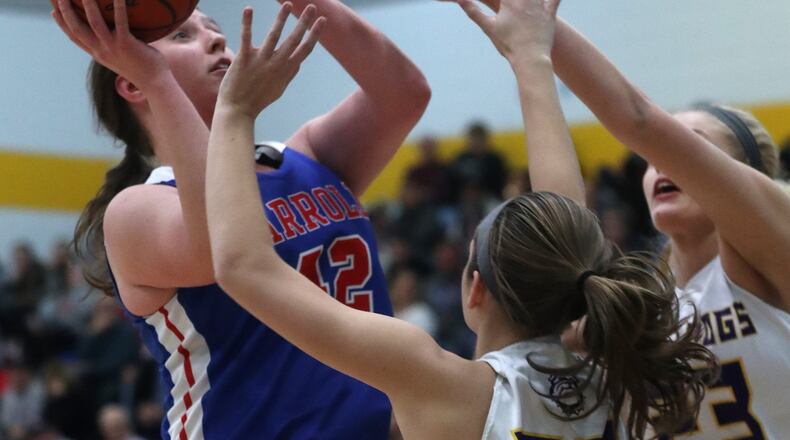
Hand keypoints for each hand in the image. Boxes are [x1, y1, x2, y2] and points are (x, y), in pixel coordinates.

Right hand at [52, 0, 170, 88]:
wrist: (155, 84)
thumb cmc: (144, 70)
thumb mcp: (124, 58)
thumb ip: (117, 46)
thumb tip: (119, 33)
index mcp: (98, 54)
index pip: (75, 38)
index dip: (62, 24)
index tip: (54, 11)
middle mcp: (101, 51)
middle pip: (77, 28)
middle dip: (66, 10)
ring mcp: (112, 48)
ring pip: (94, 22)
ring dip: (87, 5)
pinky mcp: (126, 44)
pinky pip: (120, 21)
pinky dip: (118, 7)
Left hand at [217, 3, 325, 118]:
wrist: (238, 110)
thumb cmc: (258, 100)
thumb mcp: (279, 88)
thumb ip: (290, 73)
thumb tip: (299, 62)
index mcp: (286, 70)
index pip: (305, 49)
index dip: (315, 34)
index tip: (322, 21)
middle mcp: (276, 64)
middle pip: (294, 40)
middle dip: (304, 22)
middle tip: (312, 7)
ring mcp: (261, 61)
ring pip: (274, 36)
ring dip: (281, 18)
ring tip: (288, 5)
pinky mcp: (244, 59)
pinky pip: (246, 37)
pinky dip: (247, 23)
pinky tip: (248, 8)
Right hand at [449, 0, 560, 62]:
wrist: (530, 59)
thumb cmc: (508, 44)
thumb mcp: (488, 27)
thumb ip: (473, 11)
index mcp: (510, 1)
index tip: (500, 1)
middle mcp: (526, 0)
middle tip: (511, 2)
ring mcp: (540, 6)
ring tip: (525, 1)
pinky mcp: (550, 14)